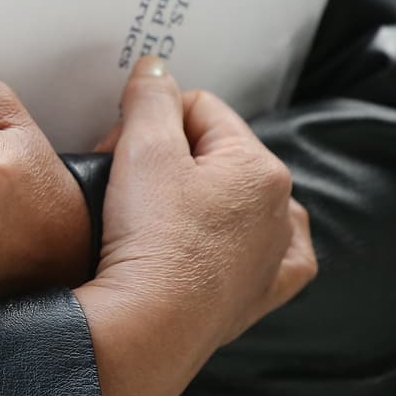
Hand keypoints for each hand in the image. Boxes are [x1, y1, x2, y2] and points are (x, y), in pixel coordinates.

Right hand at [74, 57, 316, 395]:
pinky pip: (270, 260)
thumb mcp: (144, 148)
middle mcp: (279, 210)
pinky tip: (233, 246)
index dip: (149, 120)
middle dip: (170, 157)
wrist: (150, 328)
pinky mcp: (257, 297)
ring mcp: (272, 258)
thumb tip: (155, 68)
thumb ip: (151, 97)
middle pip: (216, 154)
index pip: (198, 109)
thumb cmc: (153, 239)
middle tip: (126, 181)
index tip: (116, 147)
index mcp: (260, 166)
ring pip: (242, 203)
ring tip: (163, 213)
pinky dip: (251, 248)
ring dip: (205, 197)